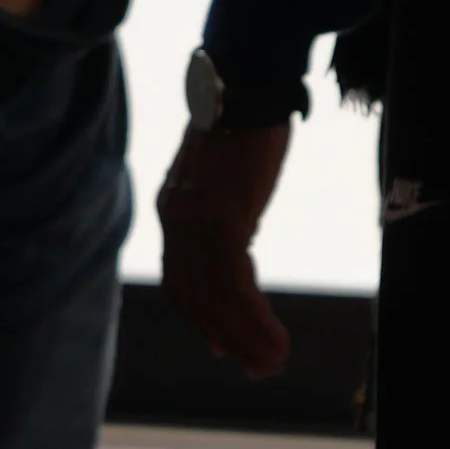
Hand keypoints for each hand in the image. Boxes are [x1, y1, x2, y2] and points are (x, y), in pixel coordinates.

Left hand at [157, 119, 293, 379]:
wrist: (246, 79)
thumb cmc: (243, 122)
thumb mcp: (220, 174)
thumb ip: (218, 211)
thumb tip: (232, 248)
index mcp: (173, 209)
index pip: (179, 279)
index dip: (200, 318)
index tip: (221, 347)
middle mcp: (176, 219)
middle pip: (193, 297)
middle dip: (224, 338)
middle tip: (257, 369)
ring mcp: (196, 220)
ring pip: (216, 300)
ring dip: (245, 339)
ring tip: (273, 364)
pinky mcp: (223, 217)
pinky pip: (237, 284)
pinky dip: (254, 319)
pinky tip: (276, 337)